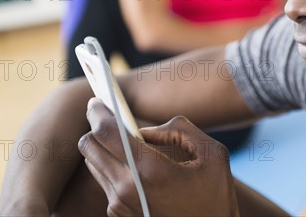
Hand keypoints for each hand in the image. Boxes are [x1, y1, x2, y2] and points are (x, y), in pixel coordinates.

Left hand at [78, 98, 239, 216]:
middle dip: (96, 127)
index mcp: (149, 170)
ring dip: (103, 147)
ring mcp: (119, 206)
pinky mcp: (119, 216)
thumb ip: (179, 129)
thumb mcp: (212, 154)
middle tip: (108, 116)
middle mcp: (127, 189)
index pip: (105, 132)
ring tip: (124, 140)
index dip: (97, 111)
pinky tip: (134, 165)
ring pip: (93, 164)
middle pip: (89, 147)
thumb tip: (146, 129)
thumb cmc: (216, 198)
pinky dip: (112, 166)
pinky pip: (105, 182)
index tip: (97, 100)